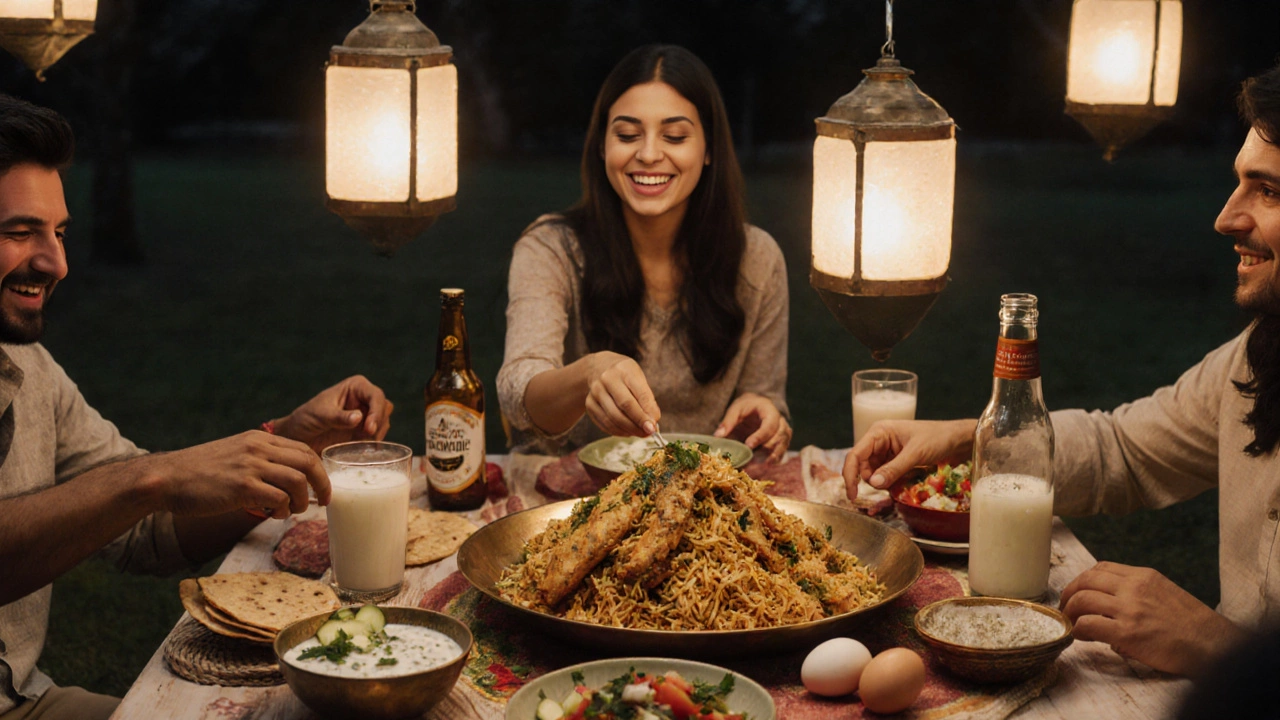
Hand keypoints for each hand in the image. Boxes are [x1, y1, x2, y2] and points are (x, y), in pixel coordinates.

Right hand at [141, 431, 329, 519]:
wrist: (167, 478)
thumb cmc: (200, 472)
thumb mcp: (235, 454)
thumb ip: (260, 460)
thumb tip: (287, 479)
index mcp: (259, 439)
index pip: (304, 449)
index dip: (319, 470)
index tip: (322, 487)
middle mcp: (259, 448)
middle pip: (308, 462)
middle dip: (322, 485)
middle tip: (322, 502)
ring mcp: (251, 466)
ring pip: (298, 481)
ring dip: (302, 501)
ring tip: (291, 512)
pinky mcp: (242, 487)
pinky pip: (279, 499)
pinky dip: (283, 511)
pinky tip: (273, 515)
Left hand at [274, 375, 392, 453]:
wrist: (297, 437)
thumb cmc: (305, 419)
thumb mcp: (320, 416)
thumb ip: (339, 417)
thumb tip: (359, 418)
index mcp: (355, 387)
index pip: (375, 396)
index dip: (376, 411)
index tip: (369, 428)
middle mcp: (364, 399)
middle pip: (384, 408)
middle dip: (379, 423)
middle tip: (368, 438)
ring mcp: (365, 415)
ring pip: (383, 422)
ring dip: (377, 434)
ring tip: (363, 445)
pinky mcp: (363, 431)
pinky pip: (376, 435)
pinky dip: (373, 442)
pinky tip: (363, 450)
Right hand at [583, 352, 661, 436]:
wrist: (598, 368)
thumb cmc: (625, 376)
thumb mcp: (639, 380)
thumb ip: (647, 399)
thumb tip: (652, 422)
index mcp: (624, 370)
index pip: (638, 394)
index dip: (646, 414)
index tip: (653, 427)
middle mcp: (607, 379)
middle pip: (624, 406)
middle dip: (638, 424)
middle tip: (648, 433)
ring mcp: (595, 391)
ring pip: (612, 418)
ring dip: (628, 430)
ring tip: (640, 433)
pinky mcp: (589, 404)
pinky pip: (604, 423)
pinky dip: (617, 431)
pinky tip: (627, 431)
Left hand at [715, 393, 790, 461]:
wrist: (757, 408)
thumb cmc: (747, 408)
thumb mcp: (736, 409)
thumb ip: (728, 421)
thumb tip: (718, 436)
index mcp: (770, 411)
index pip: (770, 425)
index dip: (760, 437)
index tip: (748, 446)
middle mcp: (781, 423)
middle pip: (777, 440)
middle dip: (762, 452)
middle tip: (747, 461)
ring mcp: (784, 434)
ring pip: (780, 450)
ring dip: (766, 460)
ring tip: (750, 466)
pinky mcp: (783, 445)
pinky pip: (779, 456)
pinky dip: (769, 464)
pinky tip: (756, 468)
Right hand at [841, 419, 974, 501]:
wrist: (959, 440)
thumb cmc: (938, 438)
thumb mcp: (915, 453)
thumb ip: (893, 469)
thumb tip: (873, 484)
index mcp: (879, 432)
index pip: (855, 454)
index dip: (850, 474)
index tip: (853, 494)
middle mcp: (879, 442)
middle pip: (862, 466)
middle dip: (870, 480)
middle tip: (887, 487)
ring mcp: (887, 453)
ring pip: (873, 474)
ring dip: (882, 483)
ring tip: (901, 482)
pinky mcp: (896, 462)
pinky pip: (885, 477)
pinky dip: (890, 483)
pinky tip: (902, 483)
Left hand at [1059, 561, 1245, 676]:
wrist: (1214, 645)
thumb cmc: (1194, 625)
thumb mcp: (1166, 593)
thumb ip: (1139, 593)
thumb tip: (1114, 607)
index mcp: (1144, 576)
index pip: (1101, 568)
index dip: (1082, 580)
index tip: (1077, 592)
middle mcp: (1134, 588)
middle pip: (1086, 580)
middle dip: (1069, 593)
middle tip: (1065, 607)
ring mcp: (1130, 609)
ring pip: (1083, 599)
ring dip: (1070, 611)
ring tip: (1070, 622)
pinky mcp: (1128, 633)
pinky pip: (1089, 624)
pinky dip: (1078, 629)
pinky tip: (1081, 636)